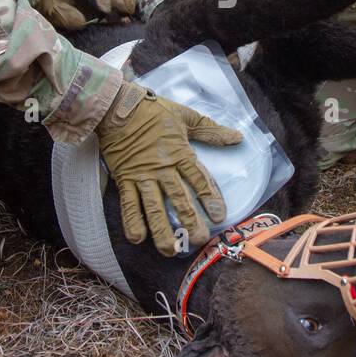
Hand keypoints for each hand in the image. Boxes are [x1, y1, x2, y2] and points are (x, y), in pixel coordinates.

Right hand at [95, 83, 242, 255]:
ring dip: (162, 230)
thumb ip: (211, 130)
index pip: (199, 179)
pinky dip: (132, 221)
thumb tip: (238, 137)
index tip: (219, 216)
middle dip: (189, 220)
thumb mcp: (185, 116)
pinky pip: (129, 203)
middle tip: (198, 240)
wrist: (117, 106)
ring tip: (170, 250)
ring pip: (154, 206)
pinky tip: (138, 239)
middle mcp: (162, 168)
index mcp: (180, 152)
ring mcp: (142, 175)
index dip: (210, 198)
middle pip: (179, 198)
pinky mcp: (124, 179)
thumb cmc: (153, 110)